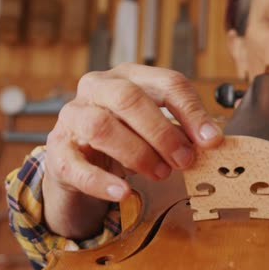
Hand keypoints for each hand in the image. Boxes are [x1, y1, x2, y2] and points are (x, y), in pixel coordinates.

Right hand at [43, 63, 222, 237]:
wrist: (80, 157)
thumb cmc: (125, 135)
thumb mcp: (155, 127)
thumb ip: (181, 131)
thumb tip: (211, 140)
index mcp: (130, 76)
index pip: (167, 82)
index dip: (192, 112)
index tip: (211, 140)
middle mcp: (98, 87)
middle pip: (130, 99)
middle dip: (163, 133)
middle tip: (185, 160)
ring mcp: (73, 115)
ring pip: (101, 126)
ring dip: (137, 154)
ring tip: (161, 174)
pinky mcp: (58, 149)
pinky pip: (76, 165)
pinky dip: (102, 182)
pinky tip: (123, 193)